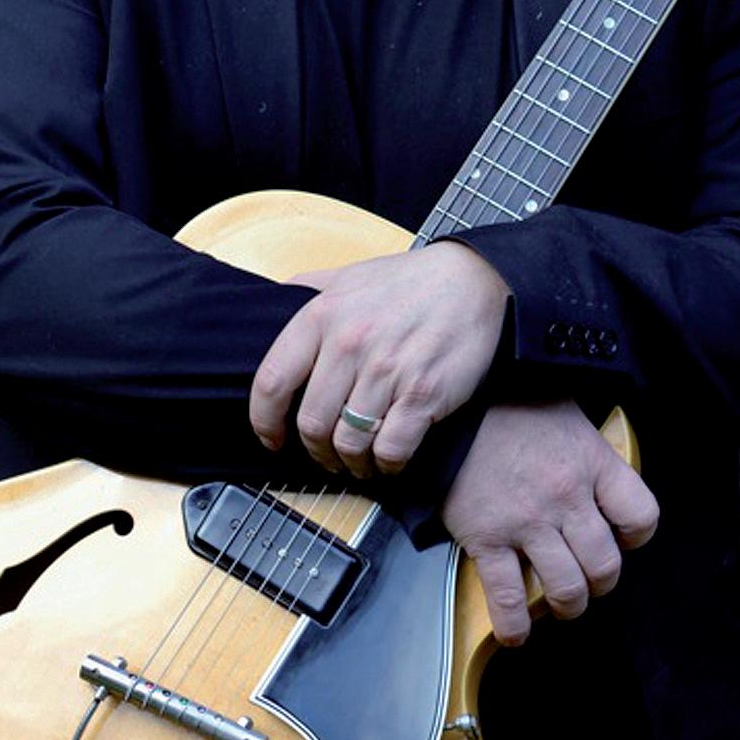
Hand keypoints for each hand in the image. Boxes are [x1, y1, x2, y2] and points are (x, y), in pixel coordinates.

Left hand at [248, 242, 509, 477]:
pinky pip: (392, 449)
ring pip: (350, 443)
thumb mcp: (348, 274)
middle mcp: (350, 344)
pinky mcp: (423, 394)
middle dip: (316, 451)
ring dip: (352, 463)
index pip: (272, 381)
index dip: (264, 421)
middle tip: (326, 456)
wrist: (475, 281)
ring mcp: (387, 371)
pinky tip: (389, 460)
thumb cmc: (408, 282)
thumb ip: (307, 290)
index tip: (271, 438)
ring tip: (358, 462)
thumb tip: (268, 301)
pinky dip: (387, 464)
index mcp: (322, 315)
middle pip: (312, 424)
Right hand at [440, 401, 657, 644]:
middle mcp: (565, 495)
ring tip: (559, 602)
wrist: (450, 404)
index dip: (635, 536)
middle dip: (600, 583)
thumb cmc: (509, 407)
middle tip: (588, 580)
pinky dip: (514, 625)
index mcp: (591, 462)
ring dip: (567, 605)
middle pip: (605, 565)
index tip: (621, 538)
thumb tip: (598, 482)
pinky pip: (508, 597)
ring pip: (566, 589)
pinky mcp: (486, 538)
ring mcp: (526, 521)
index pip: (641, 516)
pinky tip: (516, 632)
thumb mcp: (566, 417)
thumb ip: (588, 453)